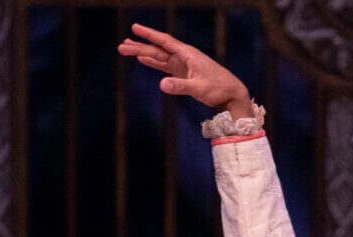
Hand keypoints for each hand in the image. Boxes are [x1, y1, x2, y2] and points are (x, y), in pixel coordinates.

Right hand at [117, 24, 252, 113]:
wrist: (232, 94)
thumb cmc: (219, 89)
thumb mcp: (199, 88)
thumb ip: (180, 86)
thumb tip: (161, 84)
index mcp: (188, 54)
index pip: (164, 41)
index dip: (149, 34)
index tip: (135, 27)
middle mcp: (184, 56)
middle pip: (157, 49)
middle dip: (139, 47)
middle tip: (121, 46)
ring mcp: (183, 65)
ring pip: (159, 56)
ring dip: (143, 53)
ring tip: (127, 48)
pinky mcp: (184, 74)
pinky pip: (165, 66)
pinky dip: (153, 63)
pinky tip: (143, 60)